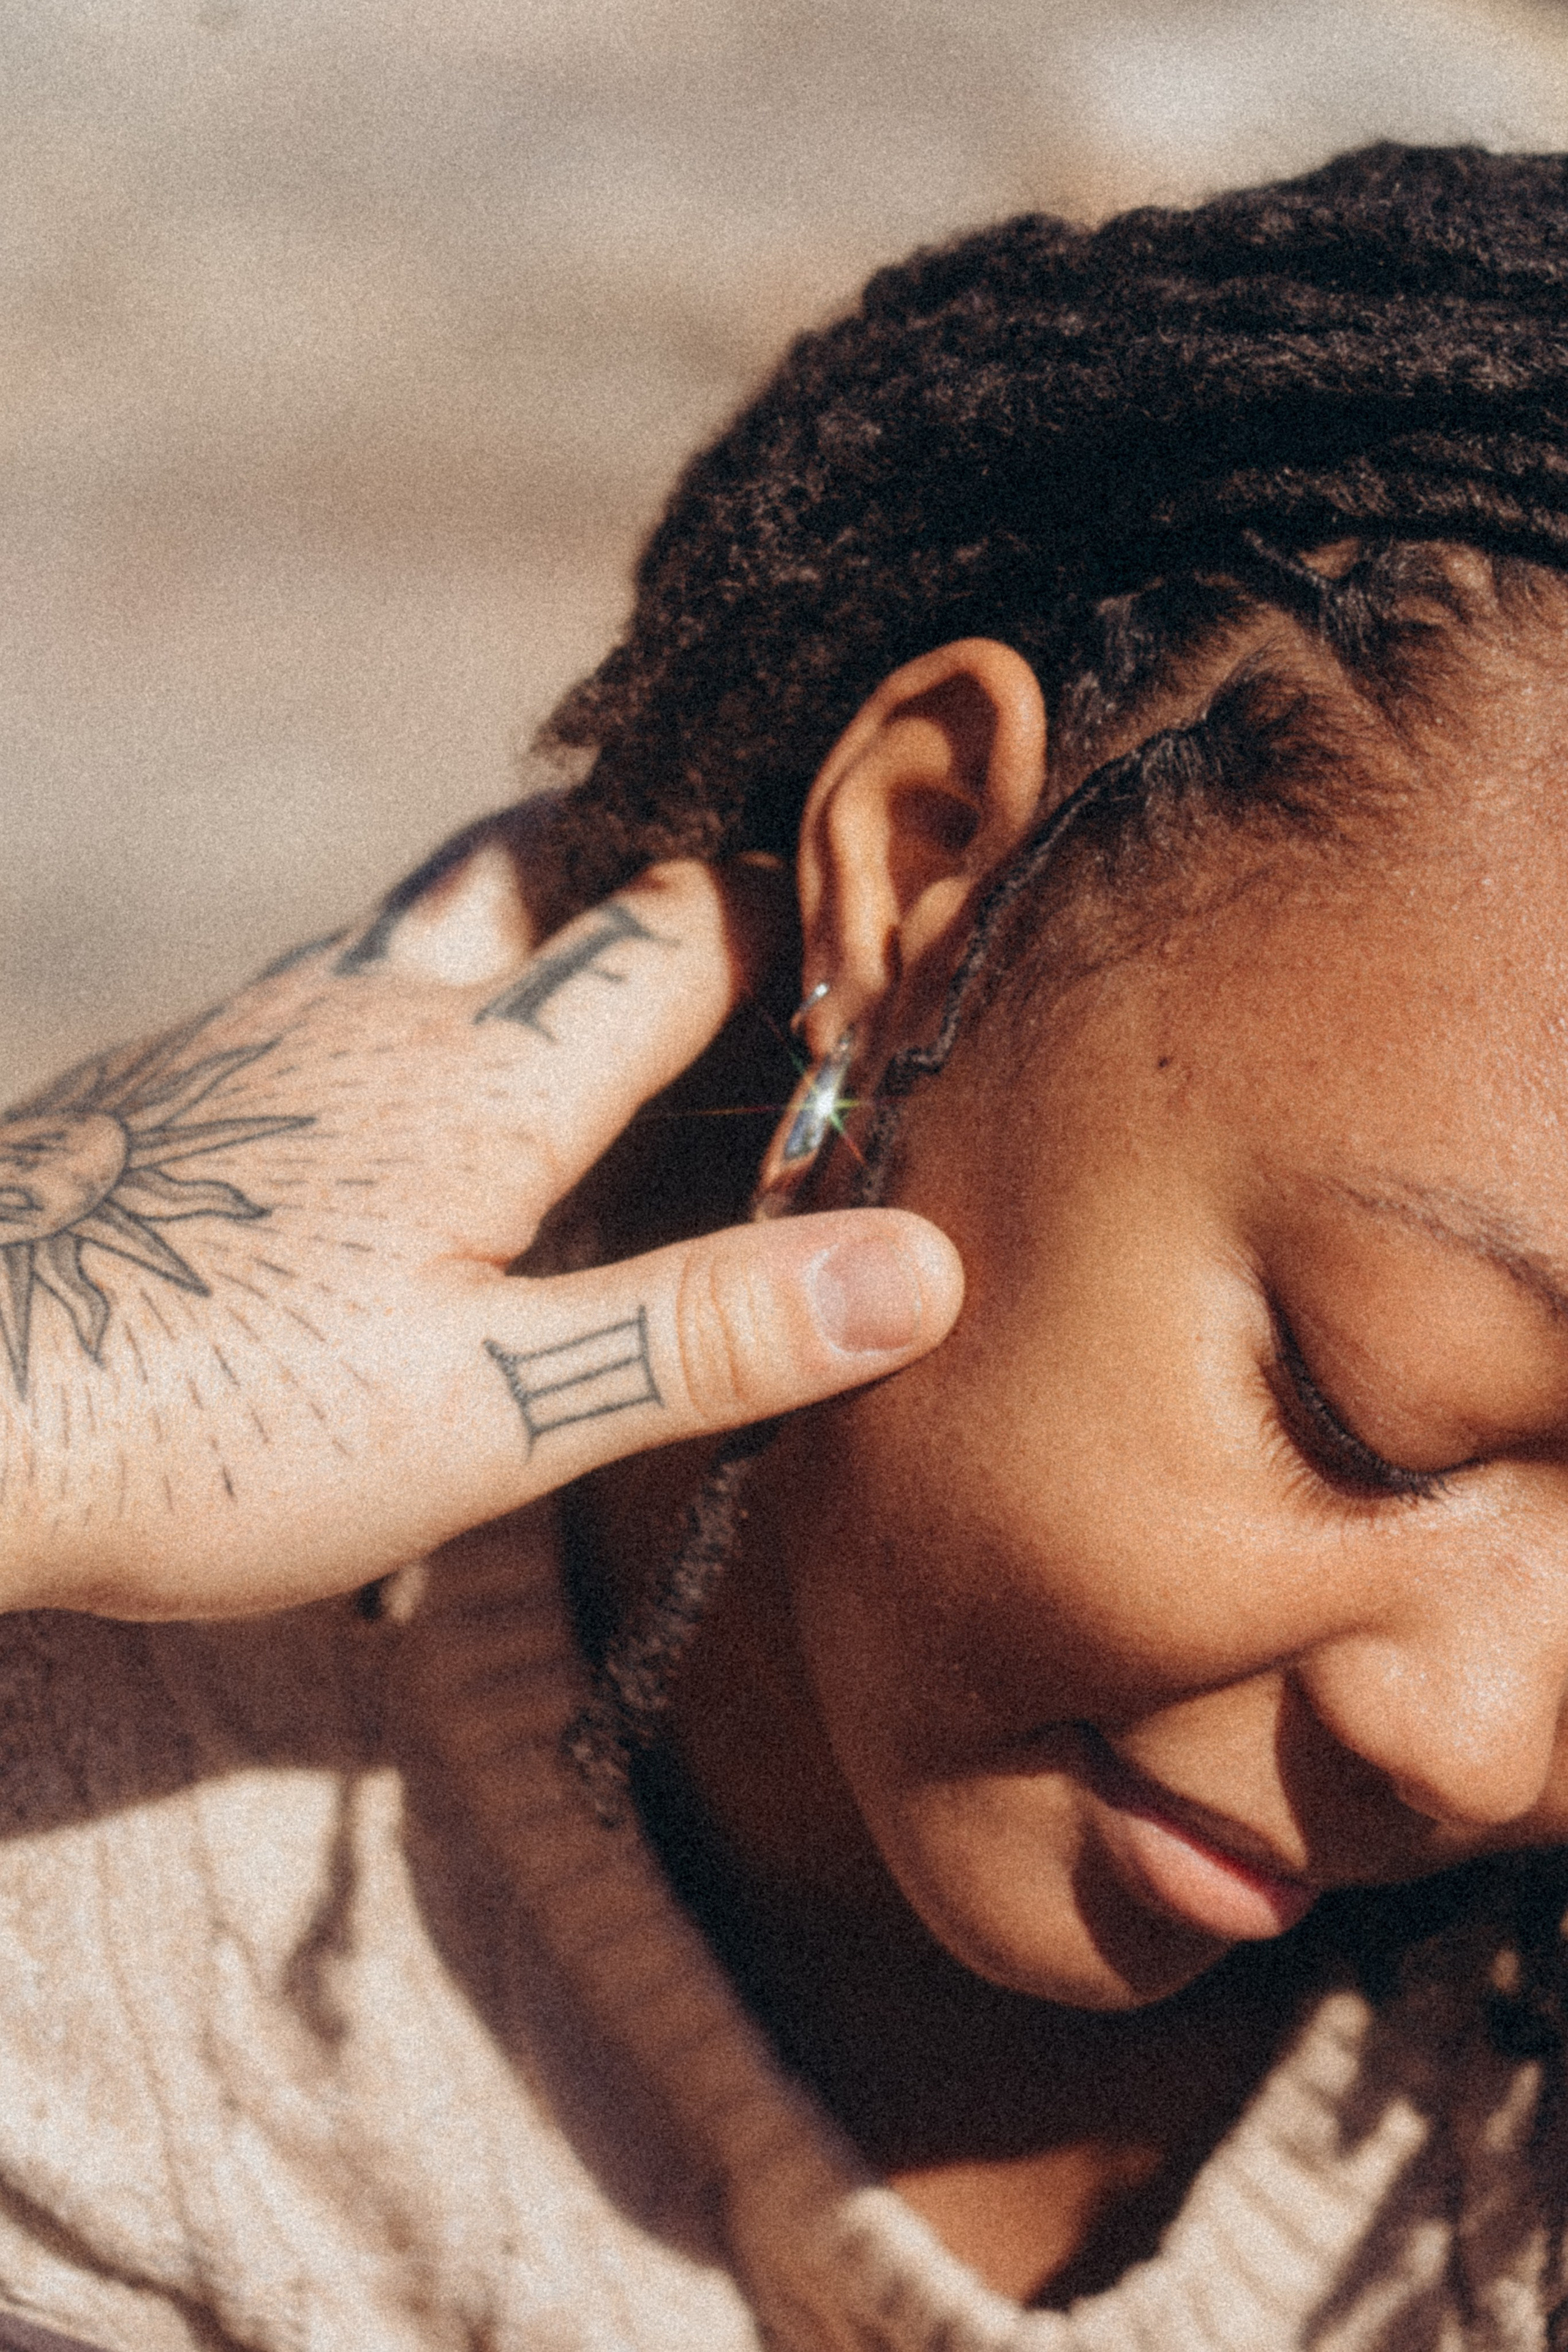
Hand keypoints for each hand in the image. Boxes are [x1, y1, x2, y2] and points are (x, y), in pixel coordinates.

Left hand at [0, 849, 961, 1616]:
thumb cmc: (213, 1418)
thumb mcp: (494, 1408)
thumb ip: (704, 1331)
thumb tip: (920, 1271)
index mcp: (475, 1084)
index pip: (670, 936)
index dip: (780, 915)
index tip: (857, 925)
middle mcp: (361, 1019)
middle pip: (516, 864)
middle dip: (621, 855)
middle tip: (697, 882)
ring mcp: (244, 1040)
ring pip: (397, 930)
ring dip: (492, 927)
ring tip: (548, 990)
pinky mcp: (155, 1092)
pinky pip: (298, 1006)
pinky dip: (375, 1015)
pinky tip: (357, 1117)